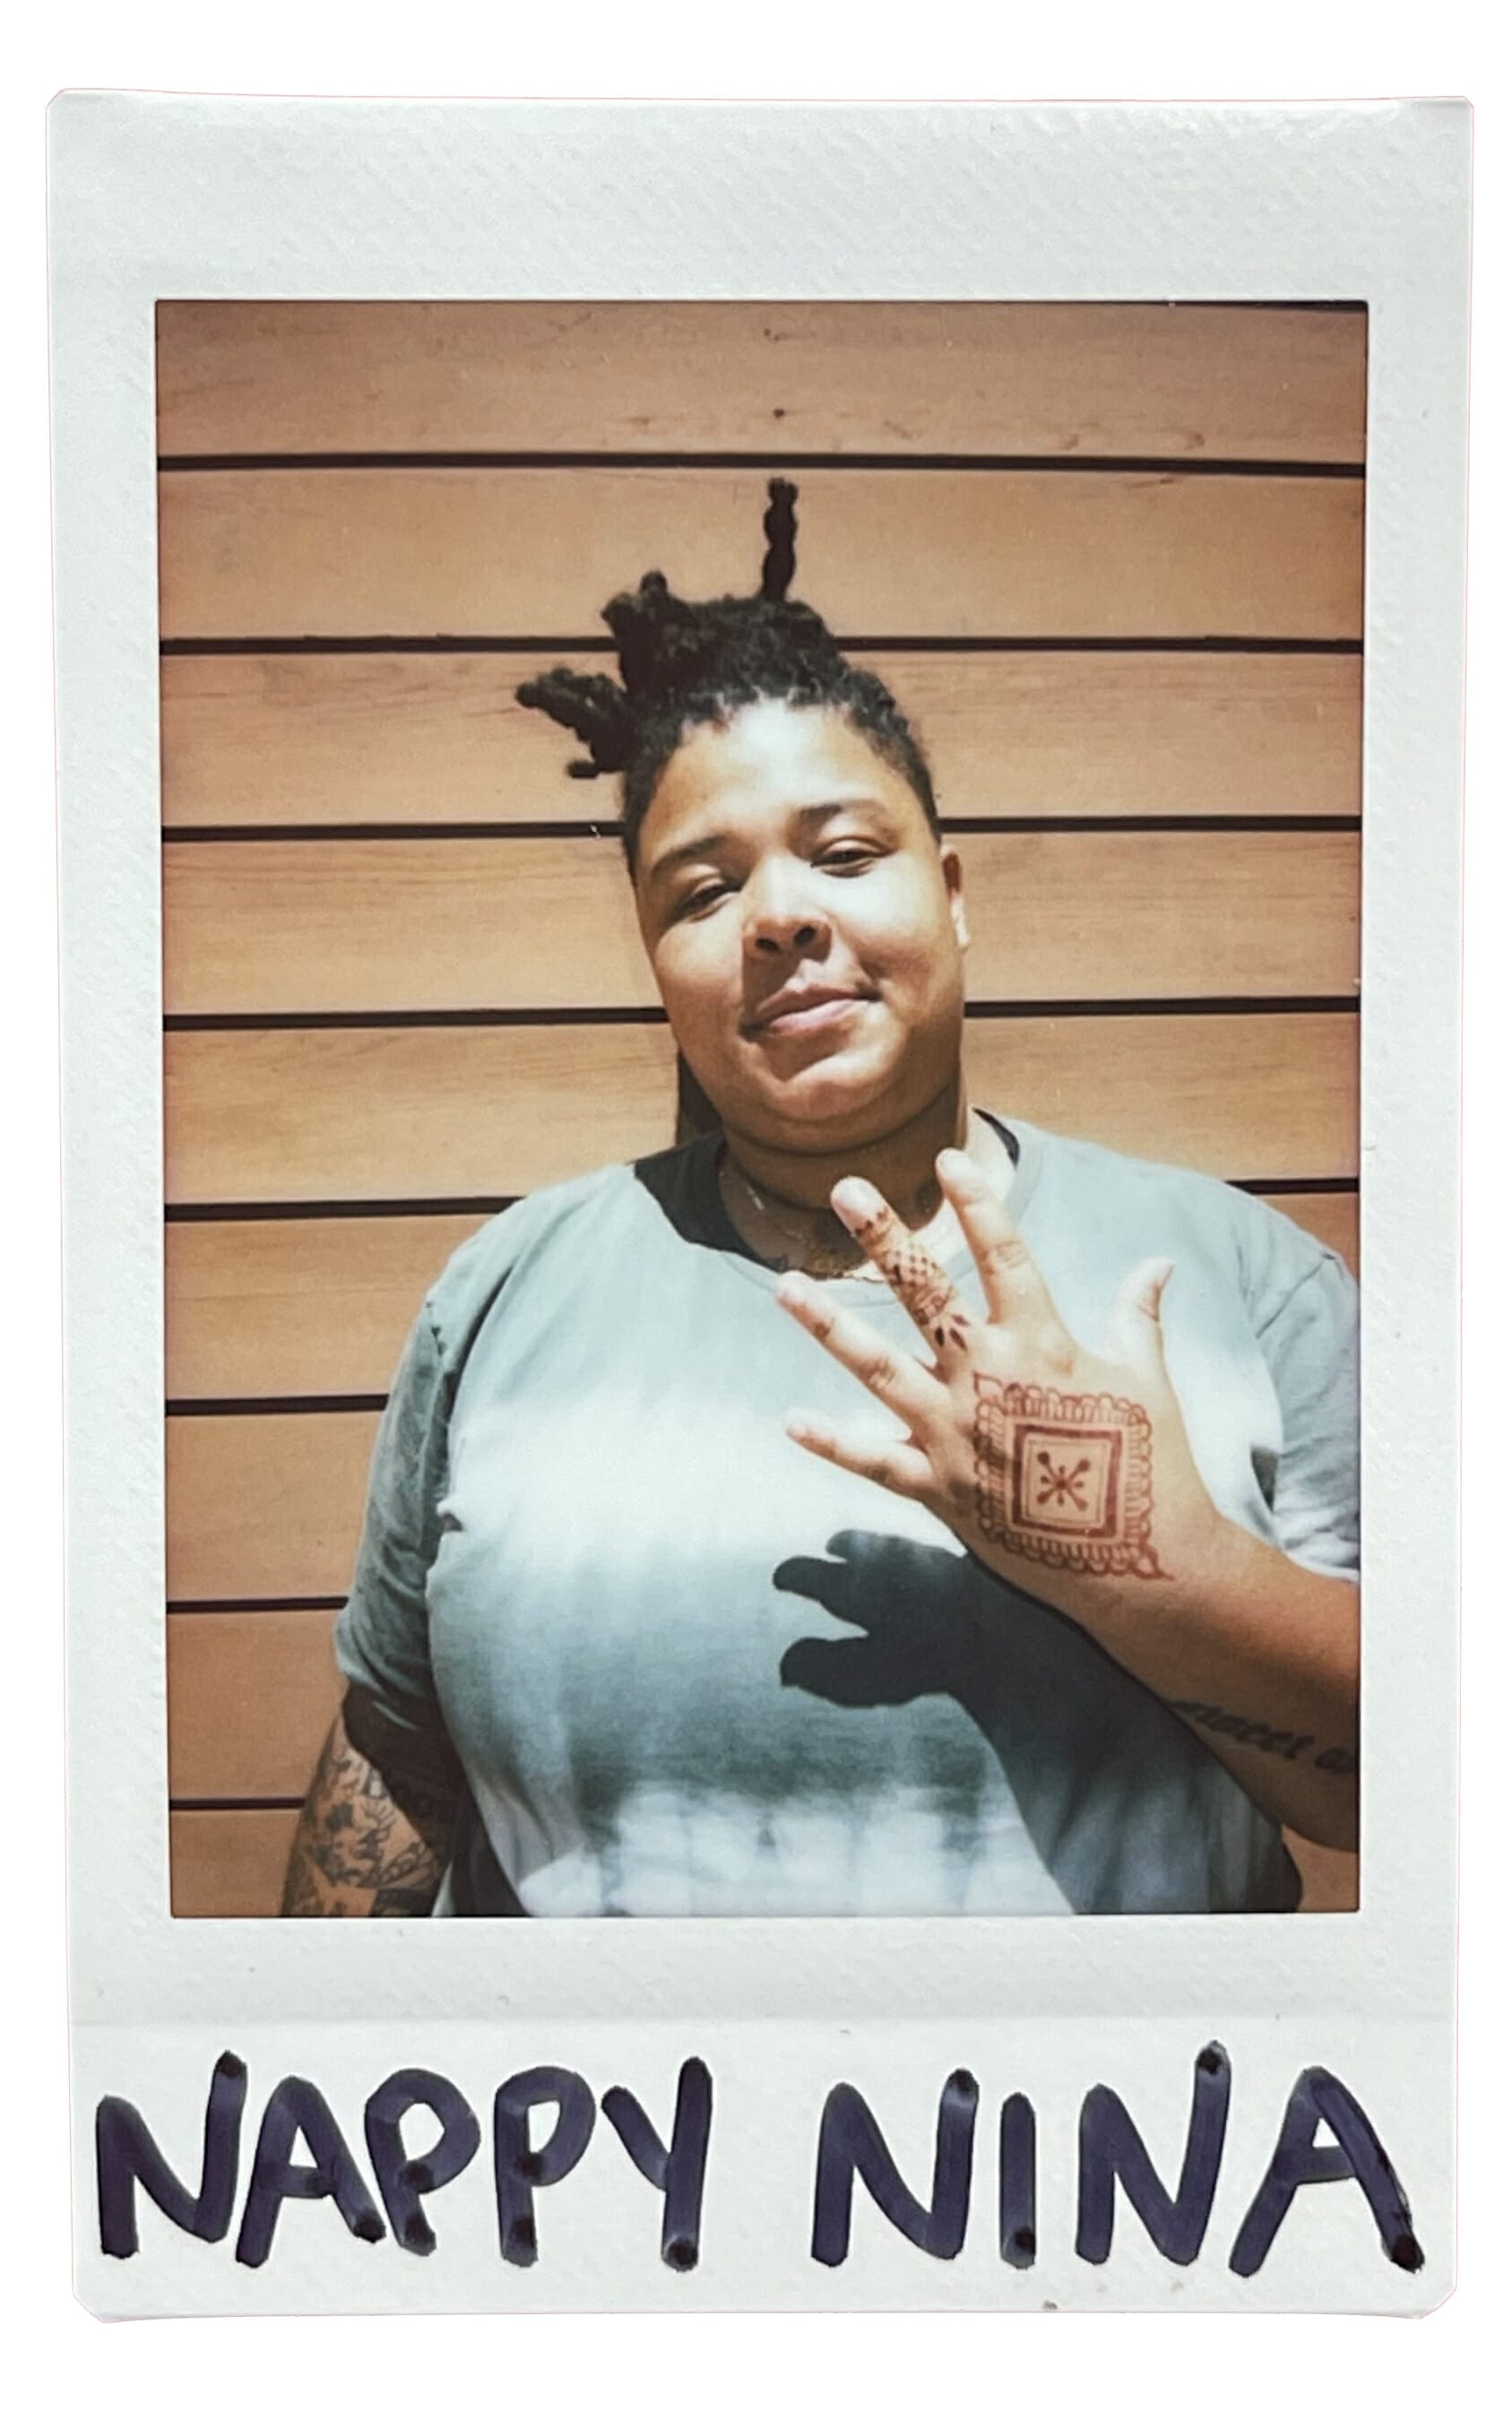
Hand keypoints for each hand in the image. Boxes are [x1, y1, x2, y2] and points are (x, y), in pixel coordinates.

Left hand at [775, 1149, 1227, 1612]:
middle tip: (842, 1189)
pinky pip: (875, 1463)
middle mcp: (988, 1376)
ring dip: (829, 1325)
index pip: (1004, 1254)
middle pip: (925, 1293)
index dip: (977, 1204)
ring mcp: (956, 1433)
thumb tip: (1158, 1264)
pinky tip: (790, 1422)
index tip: (947, 1159)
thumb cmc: (1152, 1465)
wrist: (1141, 1560)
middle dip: (883, 1238)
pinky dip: (832, 1444)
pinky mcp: (940, 1489)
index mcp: (1043, 1342)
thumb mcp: (1150, 1381)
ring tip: (785, 1286)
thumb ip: (1138, 1317)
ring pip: (878, 1368)